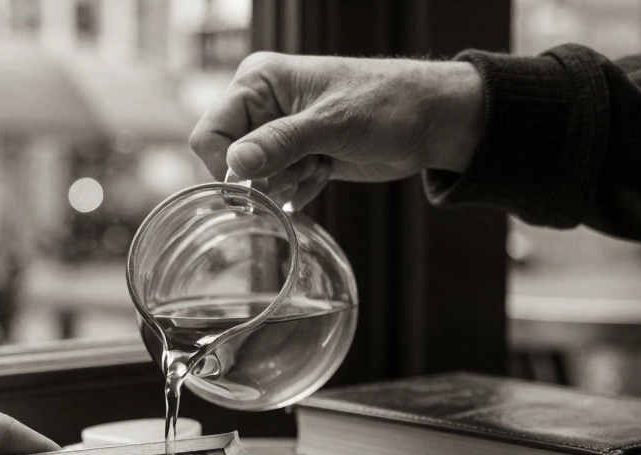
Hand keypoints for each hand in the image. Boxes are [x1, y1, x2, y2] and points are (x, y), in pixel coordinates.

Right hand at [190, 52, 484, 207]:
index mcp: (258, 81)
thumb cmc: (386, 105)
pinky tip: (326, 171)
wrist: (429, 121)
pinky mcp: (296, 154)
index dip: (228, 164)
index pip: (211, 133)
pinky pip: (277, 186)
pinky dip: (300, 188)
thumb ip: (279, 144)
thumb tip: (234, 166)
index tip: (258, 181)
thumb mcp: (330, 125)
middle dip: (265, 175)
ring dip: (287, 182)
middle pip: (230, 160)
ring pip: (255, 178)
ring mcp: (278, 131)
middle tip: (304, 165)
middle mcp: (262, 104)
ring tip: (321, 163)